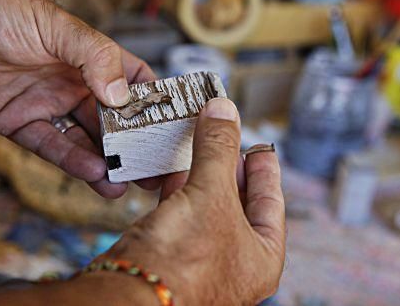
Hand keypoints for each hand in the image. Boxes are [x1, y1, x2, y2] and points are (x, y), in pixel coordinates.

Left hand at [0, 0, 158, 196]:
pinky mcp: (19, 123)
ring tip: (126, 182)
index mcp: (89, 57)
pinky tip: (94, 173)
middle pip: (112, 120)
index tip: (172, 125)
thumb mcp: (55, 26)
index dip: (153, 102)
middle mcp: (73, 83)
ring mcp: (48, 104)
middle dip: (133, 144)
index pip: (133, 81)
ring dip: (106, 162)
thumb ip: (93, 56)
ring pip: (85, 140)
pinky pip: (51, 146)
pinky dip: (72, 162)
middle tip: (153, 168)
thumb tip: (121, 95)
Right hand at [103, 98, 285, 304]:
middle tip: (224, 137)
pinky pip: (181, 213)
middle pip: (238, 201)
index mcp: (262, 256)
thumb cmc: (181, 264)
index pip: (270, 200)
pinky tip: (172, 171)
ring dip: (200, 173)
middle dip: (228, 165)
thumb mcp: (211, 194)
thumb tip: (224, 112)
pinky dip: (178, 190)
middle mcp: (235, 261)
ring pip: (206, 205)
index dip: (264, 168)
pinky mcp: (172, 254)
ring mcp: (202, 259)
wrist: (129, 296)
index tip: (258, 145)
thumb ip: (219, 149)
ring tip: (198, 144)